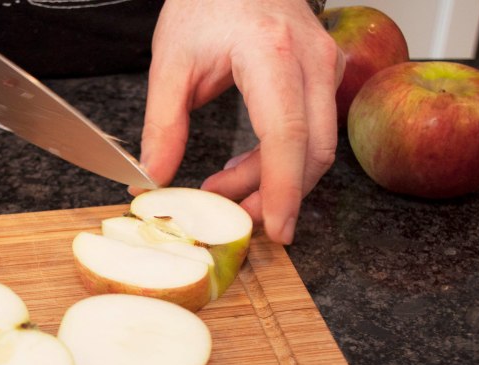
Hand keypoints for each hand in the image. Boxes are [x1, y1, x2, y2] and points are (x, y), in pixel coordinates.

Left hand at [136, 0, 343, 243]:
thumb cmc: (205, 2)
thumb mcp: (171, 61)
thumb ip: (163, 124)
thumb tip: (153, 177)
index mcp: (271, 53)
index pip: (286, 135)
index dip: (282, 189)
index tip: (277, 229)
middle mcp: (310, 59)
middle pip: (312, 150)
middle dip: (278, 196)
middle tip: (236, 219)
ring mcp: (325, 66)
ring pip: (316, 147)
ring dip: (273, 180)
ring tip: (222, 188)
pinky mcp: (324, 74)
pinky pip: (311, 131)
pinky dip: (279, 159)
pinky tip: (241, 167)